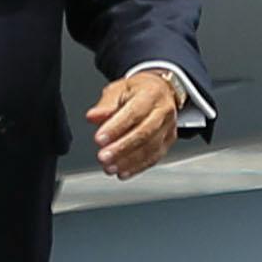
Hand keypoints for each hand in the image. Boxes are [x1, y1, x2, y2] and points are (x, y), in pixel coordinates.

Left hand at [88, 66, 186, 180]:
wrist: (160, 91)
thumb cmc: (137, 91)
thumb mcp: (118, 89)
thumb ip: (105, 105)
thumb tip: (93, 116)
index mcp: (151, 94)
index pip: (134, 113)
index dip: (116, 128)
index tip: (99, 139)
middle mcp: (163, 111)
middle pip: (144, 133)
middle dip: (121, 148)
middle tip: (103, 157)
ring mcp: (168, 128)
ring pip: (150, 148)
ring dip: (128, 161)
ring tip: (110, 167)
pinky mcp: (168, 142)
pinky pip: (154, 158)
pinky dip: (137, 167)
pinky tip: (123, 172)